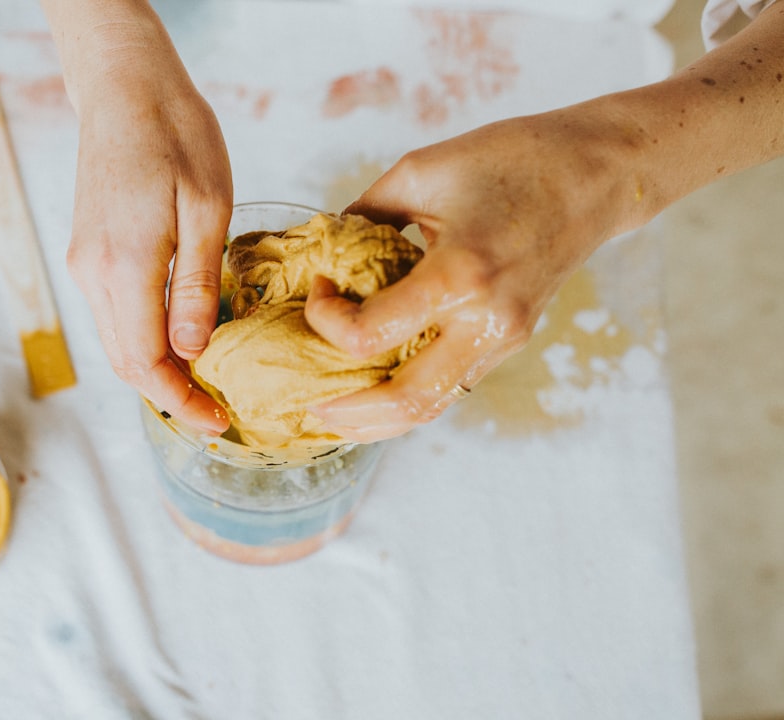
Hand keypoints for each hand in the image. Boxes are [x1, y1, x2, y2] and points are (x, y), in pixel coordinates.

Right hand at [62, 20, 232, 433]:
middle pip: (124, 362)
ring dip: (155, 372)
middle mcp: (93, 274)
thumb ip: (196, 286)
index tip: (217, 422)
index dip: (181, 402)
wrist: (124, 87)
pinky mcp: (87, 252)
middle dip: (169, 396)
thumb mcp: (207, 208)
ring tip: (202, 384)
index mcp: (125, 266)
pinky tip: (177, 340)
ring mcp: (84, 264)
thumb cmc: (175, 135)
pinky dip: (142, 341)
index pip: (145, 362)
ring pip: (116, 342)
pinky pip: (114, 315)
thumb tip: (192, 352)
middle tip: (215, 413)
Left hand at [304, 109, 640, 441]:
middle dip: (349, 413)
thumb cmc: (510, 159)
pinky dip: (409, 397)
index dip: (326, 319)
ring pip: (433, 407)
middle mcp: (485, 320)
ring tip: (338, 417)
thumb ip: (363, 215)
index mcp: (459, 274)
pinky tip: (377, 391)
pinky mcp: (510, 341)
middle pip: (407, 401)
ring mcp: (504, 338)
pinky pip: (452, 385)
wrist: (596, 174)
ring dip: (380, 420)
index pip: (370, 334)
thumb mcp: (420, 172)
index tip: (320, 288)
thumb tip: (322, 248)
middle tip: (311, 406)